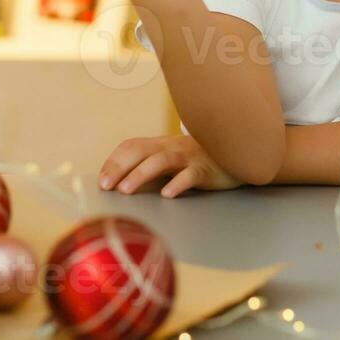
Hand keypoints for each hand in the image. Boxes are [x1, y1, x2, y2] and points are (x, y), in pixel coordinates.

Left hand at [99, 134, 244, 197]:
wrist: (239, 153)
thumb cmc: (199, 160)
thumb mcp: (174, 158)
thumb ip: (152, 165)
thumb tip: (121, 184)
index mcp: (161, 145)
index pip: (131, 146)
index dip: (113, 161)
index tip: (101, 181)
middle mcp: (172, 147)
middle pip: (140, 151)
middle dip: (119, 167)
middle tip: (106, 187)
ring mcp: (189, 158)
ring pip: (161, 161)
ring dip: (140, 174)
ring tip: (125, 190)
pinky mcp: (206, 170)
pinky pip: (190, 175)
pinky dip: (177, 184)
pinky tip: (167, 194)